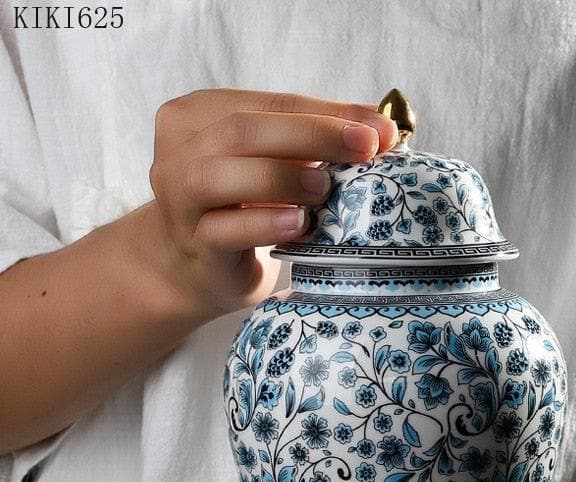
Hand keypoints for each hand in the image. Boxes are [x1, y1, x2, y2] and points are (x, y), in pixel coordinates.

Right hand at [147, 89, 396, 317]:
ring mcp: (179, 200)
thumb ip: (315, 143)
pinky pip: (223, 230)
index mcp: (201, 115)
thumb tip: (384, 126)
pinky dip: (264, 223)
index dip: (330, 113)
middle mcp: (181, 151)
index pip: (273, 103)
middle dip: (313, 136)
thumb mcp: (276, 167)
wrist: (197, 272)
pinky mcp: (194, 245)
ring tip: (325, 189)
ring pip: (219, 175)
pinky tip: (298, 223)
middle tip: (366, 150)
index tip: (383, 129)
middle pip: (243, 130)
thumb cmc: (245, 211)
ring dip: (281, 177)